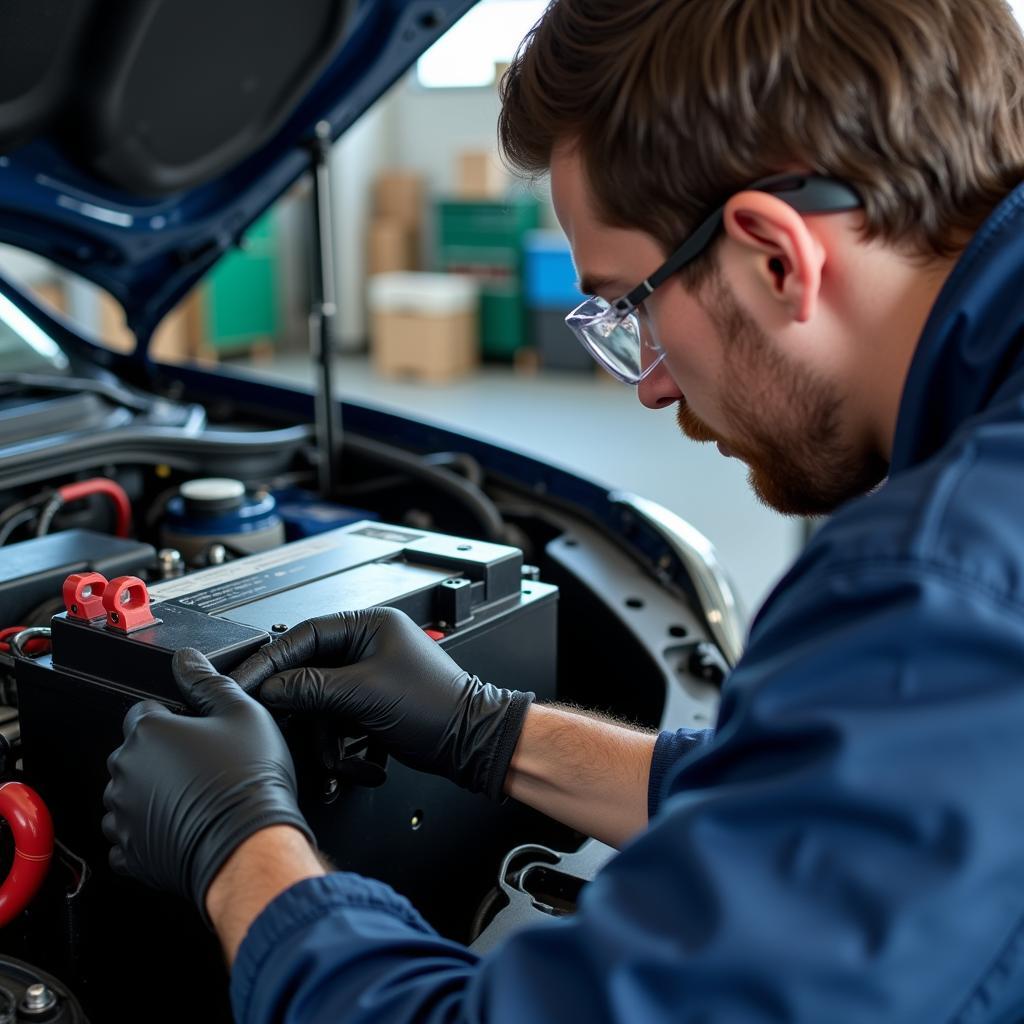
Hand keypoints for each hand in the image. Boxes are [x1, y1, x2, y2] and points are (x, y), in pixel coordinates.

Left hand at [103, 649, 314, 922]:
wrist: (248, 845)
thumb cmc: (246, 781)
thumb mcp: (242, 712)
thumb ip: (208, 681)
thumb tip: (188, 659)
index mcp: (148, 732)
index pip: (144, 711)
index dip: (174, 718)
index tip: (197, 731)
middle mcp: (126, 771)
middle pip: (135, 752)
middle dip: (162, 755)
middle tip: (203, 764)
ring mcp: (124, 814)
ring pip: (129, 792)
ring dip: (152, 792)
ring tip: (195, 795)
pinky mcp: (130, 851)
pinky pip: (129, 834)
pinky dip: (147, 830)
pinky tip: (180, 824)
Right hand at [231, 607, 533, 800]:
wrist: (472, 742)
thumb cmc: (437, 706)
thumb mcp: (363, 693)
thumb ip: (311, 687)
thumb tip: (270, 687)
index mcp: (369, 625)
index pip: (304, 634)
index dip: (271, 659)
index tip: (247, 680)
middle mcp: (368, 645)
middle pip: (308, 669)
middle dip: (301, 705)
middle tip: (279, 721)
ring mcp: (370, 675)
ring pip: (321, 700)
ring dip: (326, 734)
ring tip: (339, 755)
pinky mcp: (372, 703)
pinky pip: (338, 718)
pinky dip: (341, 742)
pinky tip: (356, 759)